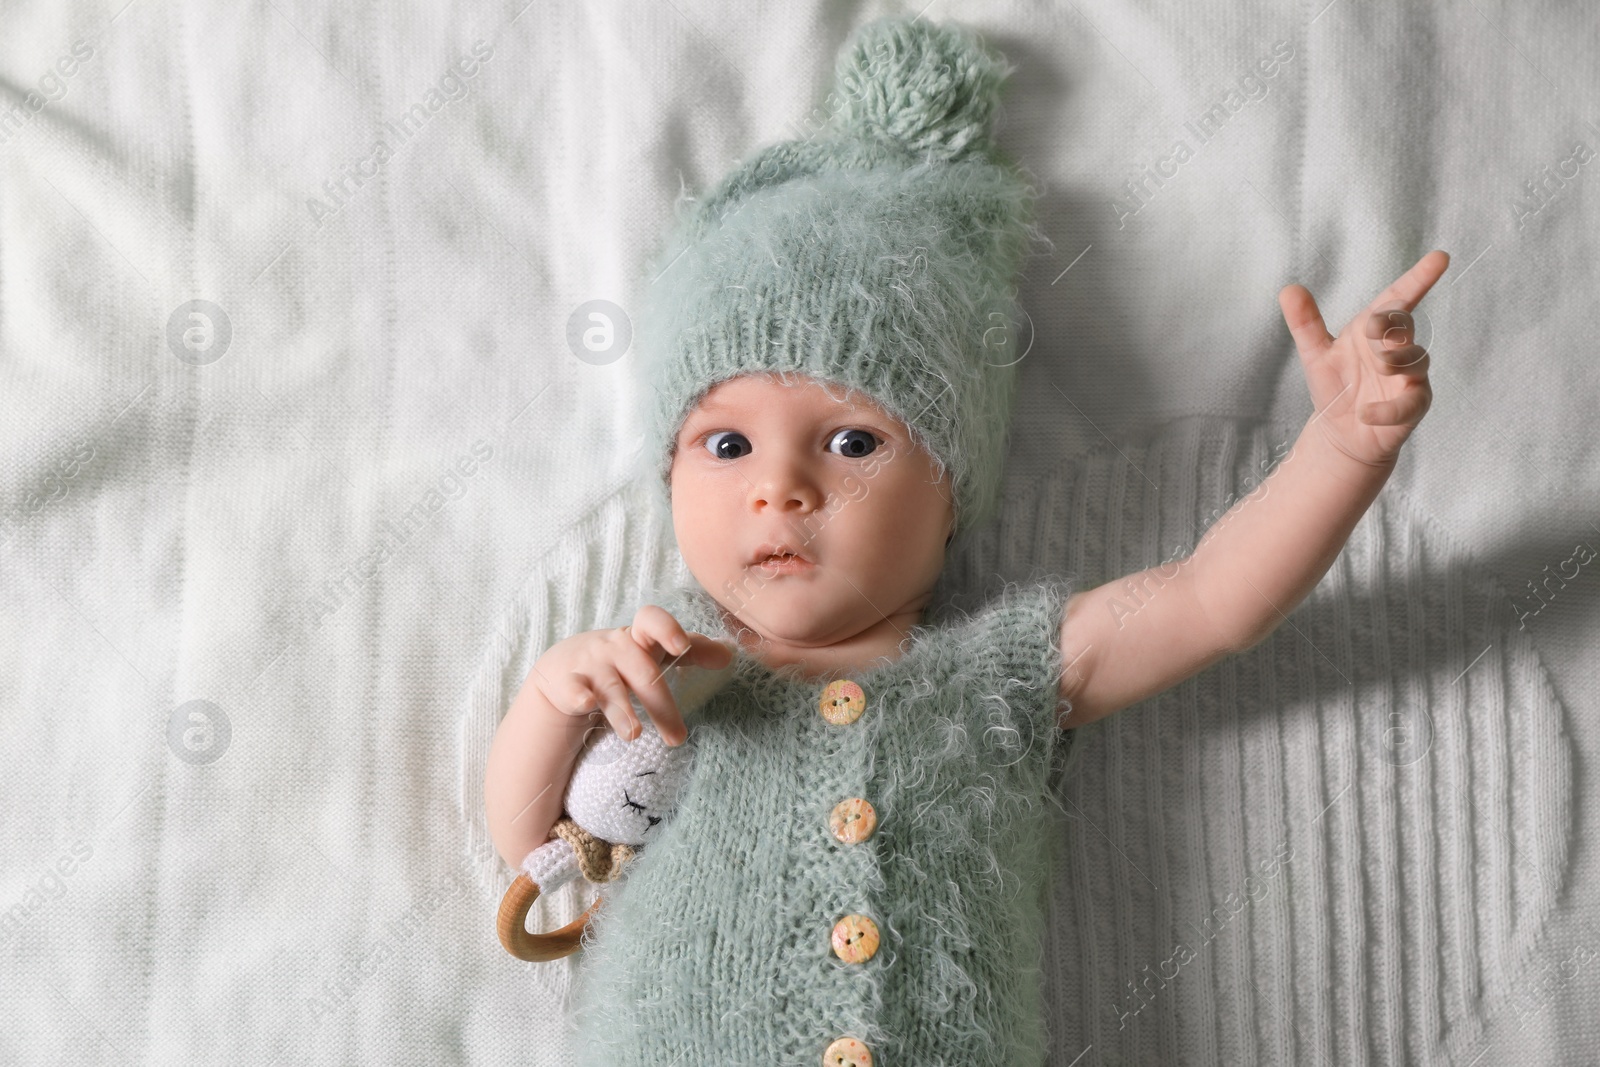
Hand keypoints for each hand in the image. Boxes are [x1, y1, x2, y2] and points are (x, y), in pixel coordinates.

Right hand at [532, 605, 734, 746]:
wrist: (566, 669)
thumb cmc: (622, 660)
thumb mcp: (654, 652)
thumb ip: (692, 651)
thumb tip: (731, 654)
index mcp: (640, 637)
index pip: (652, 621)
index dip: (667, 629)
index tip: (681, 646)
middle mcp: (615, 647)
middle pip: (641, 672)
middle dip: (660, 704)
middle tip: (678, 739)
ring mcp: (590, 666)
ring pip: (609, 689)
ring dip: (623, 711)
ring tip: (635, 735)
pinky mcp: (567, 686)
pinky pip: (572, 691)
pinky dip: (578, 697)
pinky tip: (584, 705)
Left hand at [1279, 249, 1448, 467]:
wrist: (1341, 432)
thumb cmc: (1335, 387)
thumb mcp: (1316, 354)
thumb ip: (1305, 323)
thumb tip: (1288, 289)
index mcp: (1374, 330)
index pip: (1398, 298)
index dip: (1419, 278)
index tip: (1439, 257)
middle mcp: (1397, 348)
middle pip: (1406, 324)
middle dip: (1393, 323)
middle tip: (1372, 328)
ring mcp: (1409, 376)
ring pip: (1416, 359)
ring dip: (1397, 359)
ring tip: (1378, 365)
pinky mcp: (1413, 405)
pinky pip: (1410, 402)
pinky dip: (1388, 408)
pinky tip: (1366, 413)